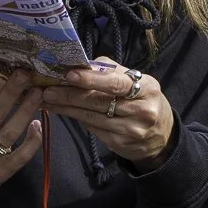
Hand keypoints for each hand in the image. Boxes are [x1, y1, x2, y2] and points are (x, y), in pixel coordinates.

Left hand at [44, 56, 175, 170]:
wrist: (161, 136)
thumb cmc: (142, 100)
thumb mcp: (137, 83)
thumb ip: (111, 72)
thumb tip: (81, 64)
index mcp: (147, 88)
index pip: (117, 83)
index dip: (92, 79)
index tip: (69, 74)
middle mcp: (141, 110)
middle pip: (99, 101)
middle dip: (69, 94)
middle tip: (46, 89)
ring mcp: (131, 130)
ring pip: (91, 117)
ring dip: (66, 108)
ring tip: (46, 100)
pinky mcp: (120, 143)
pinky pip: (92, 129)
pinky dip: (75, 118)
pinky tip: (62, 111)